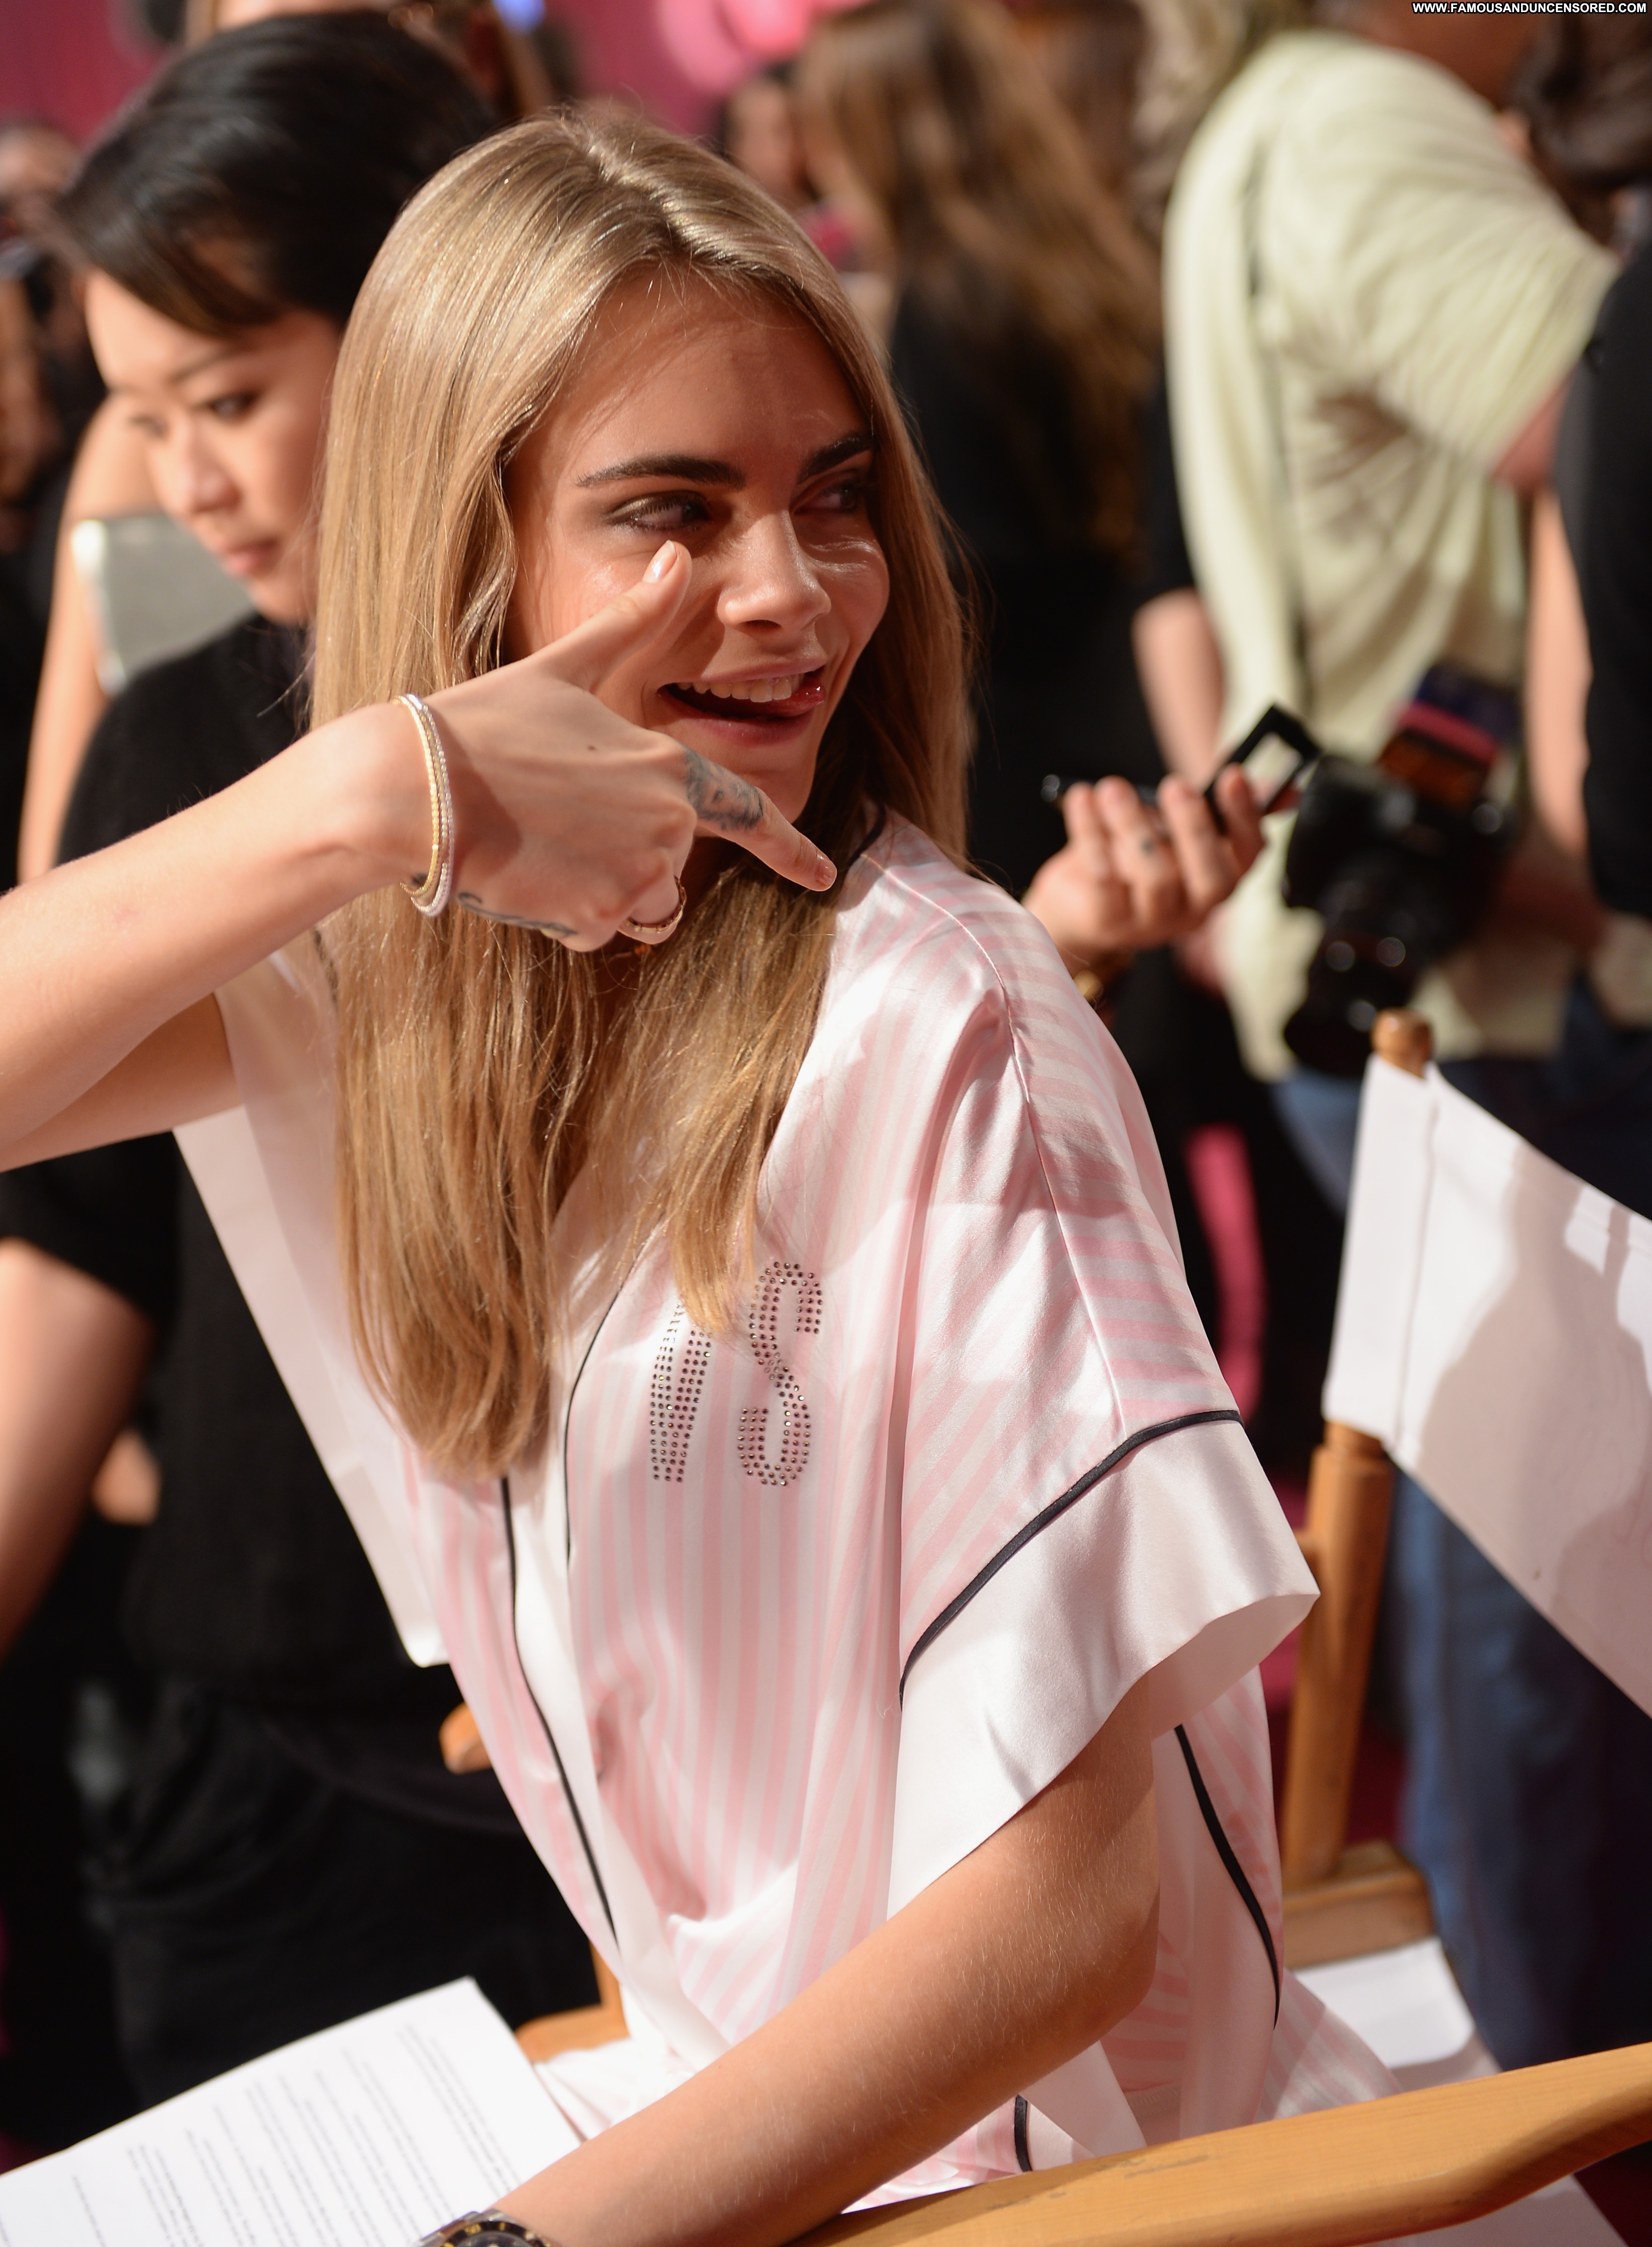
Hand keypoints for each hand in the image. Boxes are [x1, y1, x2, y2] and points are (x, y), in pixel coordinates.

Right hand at [412, 543, 835, 947]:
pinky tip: (527, 874)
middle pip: (671, 866)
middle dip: (623, 857)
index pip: (750, 814)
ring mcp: (637, 873)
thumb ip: (633, 623)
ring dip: (598, 891)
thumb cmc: (488, 723)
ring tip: (542, 846)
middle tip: (555, 821)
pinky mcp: (599, 915)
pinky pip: (595, 932)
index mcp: (669, 765)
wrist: (420, 787)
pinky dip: (565, 915)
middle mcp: (669, 824)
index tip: (826, 878)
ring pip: (638, 906)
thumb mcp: (566, 667)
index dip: (793, 851)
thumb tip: (679, 555)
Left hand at [1022, 767, 1263, 973]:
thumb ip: (1223, 809)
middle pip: (1210, 878)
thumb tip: (1287, 790)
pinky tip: (1083, 799)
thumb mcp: (1179, 830)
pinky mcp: (1108, 922)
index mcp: (1221, 879)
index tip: (1233, 775)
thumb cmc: (1139, 856)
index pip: (1249, 855)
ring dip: (1133, 825)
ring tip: (1113, 789)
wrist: (1079, 903)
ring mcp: (1152, 922)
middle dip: (1196, 828)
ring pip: (1154, 877)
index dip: (1245, 817)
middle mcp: (1194, 909)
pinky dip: (1091, 833)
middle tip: (1175, 785)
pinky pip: (1103, 877)